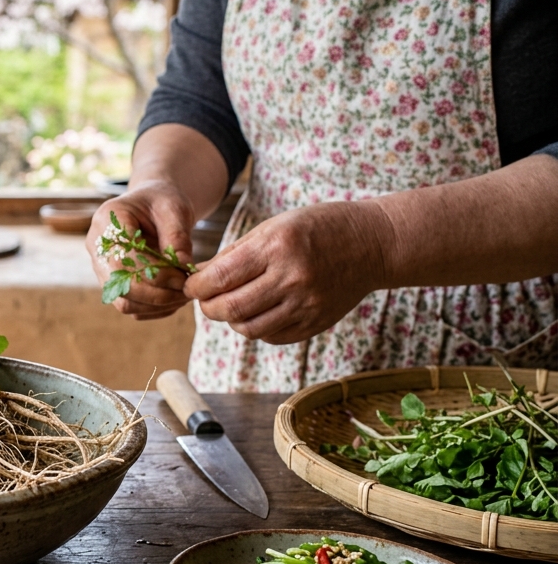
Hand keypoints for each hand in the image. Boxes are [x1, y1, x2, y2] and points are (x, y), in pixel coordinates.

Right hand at [86, 180, 198, 319]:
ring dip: (158, 304)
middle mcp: (97, 247)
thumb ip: (177, 235)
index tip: (184, 275)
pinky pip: (132, 307)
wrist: (152, 206)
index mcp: (107, 221)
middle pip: (120, 285)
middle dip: (158, 293)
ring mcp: (102, 269)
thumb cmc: (162, 202)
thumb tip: (184, 266)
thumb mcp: (174, 208)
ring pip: (124, 302)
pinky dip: (156, 309)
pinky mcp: (113, 284)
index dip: (155, 273)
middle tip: (187, 289)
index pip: (123, 258)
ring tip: (184, 294)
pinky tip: (176, 297)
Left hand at [183, 201, 389, 343]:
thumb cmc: (317, 228)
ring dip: (231, 320)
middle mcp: (292, 278)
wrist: (372, 243)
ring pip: (248, 329)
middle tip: (206, 299)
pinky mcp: (316, 323)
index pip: (219, 278)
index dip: (196, 287)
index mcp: (276, 247)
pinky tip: (259, 311)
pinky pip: (271, 336)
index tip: (191, 286)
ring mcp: (306, 305)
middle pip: (231, 309)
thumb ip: (234, 254)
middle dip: (208, 307)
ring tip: (232, 305)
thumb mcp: (273, 227)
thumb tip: (198, 277)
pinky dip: (256, 327)